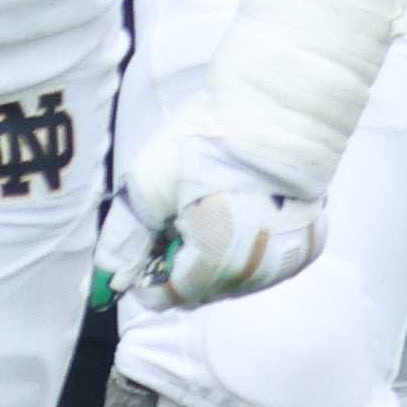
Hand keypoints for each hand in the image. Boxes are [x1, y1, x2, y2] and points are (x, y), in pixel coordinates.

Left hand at [112, 110, 330, 310]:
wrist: (273, 110)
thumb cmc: (205, 142)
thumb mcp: (149, 186)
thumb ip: (123, 242)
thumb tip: (98, 288)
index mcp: (218, 257)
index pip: (170, 296)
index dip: (149, 273)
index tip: (149, 240)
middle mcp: (259, 269)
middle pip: (203, 291)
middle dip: (183, 264)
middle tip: (179, 219)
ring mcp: (289, 260)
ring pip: (235, 283)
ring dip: (216, 261)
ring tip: (212, 212)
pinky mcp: (308, 246)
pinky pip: (267, 268)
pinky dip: (248, 252)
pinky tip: (242, 215)